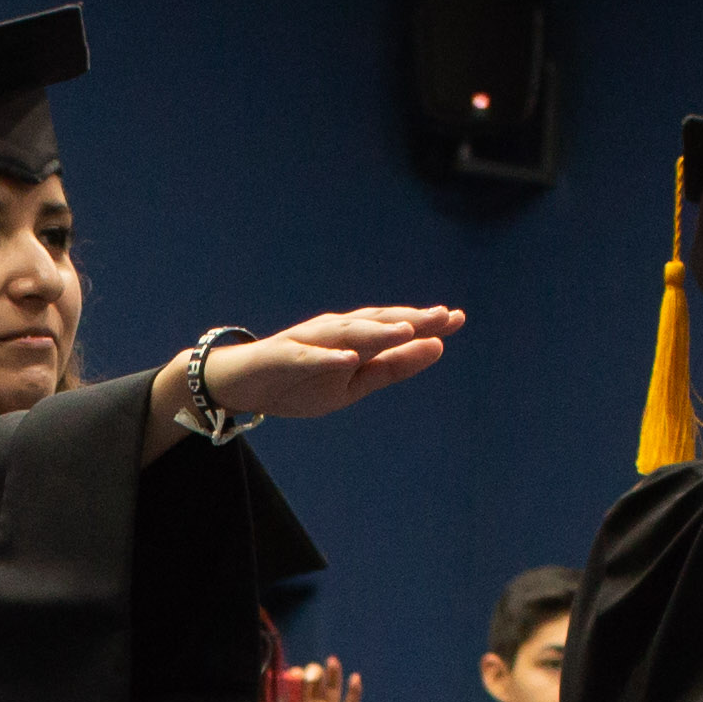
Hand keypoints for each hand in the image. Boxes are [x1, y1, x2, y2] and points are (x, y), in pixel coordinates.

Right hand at [146, 308, 467, 456]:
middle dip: (409, 319)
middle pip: (377, 323)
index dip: (425, 323)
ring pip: (348, 334)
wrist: (243, 384)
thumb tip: (438, 347)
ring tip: (407, 331)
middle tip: (442, 317)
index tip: (458, 318)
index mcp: (355, 337)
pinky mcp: (285, 356)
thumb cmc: (301, 381)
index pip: (394, 327)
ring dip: (377, 331)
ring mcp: (309, 342)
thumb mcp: (355, 382)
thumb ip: (394, 366)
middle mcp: (335, 331)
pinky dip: (329, 356)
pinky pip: (309, 356)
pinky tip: (350, 357)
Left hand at [280, 662, 361, 701]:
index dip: (294, 680)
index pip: (294, 690)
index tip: (292, 674)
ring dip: (333, 675)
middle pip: (314, 684)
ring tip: (332, 661)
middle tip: (312, 673)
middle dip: (313, 675)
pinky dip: (354, 692)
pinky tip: (355, 678)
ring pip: (332, 689)